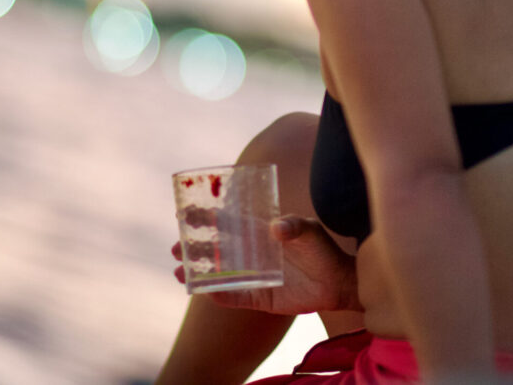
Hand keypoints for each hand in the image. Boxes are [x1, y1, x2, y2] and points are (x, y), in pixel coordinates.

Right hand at [172, 216, 360, 315]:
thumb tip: (276, 228)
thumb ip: (294, 227)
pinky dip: (218, 296)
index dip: (204, 219)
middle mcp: (251, 253)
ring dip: (198, 273)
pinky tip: (203, 292)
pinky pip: (234, 298)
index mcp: (258, 232)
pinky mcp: (259, 297)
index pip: (226, 223)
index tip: (183, 216)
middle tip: (174, 249)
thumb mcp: (310, 232)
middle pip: (215, 249)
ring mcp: (252, 276)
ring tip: (179, 273)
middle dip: (193, 249)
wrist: (338, 282)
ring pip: (218, 274)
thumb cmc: (323, 249)